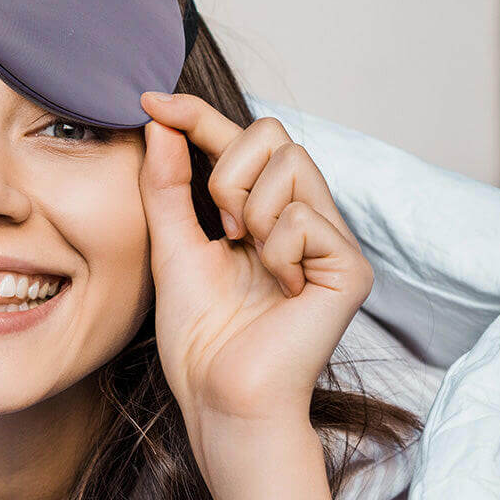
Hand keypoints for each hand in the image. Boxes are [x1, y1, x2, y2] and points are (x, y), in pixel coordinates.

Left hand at [136, 92, 372, 432]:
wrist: (221, 398)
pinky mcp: (350, 268)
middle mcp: (302, 218)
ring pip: (291, 162)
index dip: (196, 115)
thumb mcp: (170, 248)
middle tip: (219, 228)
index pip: (238, 142)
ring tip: (247, 256)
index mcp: (261, 215)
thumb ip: (167, 186)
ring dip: (249, 208)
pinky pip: (306, 216)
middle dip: (226, 171)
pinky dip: (276, 249)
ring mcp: (331, 241)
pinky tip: (278, 289)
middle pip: (272, 133)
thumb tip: (160, 122)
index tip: (149, 100)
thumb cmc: (199, 339)